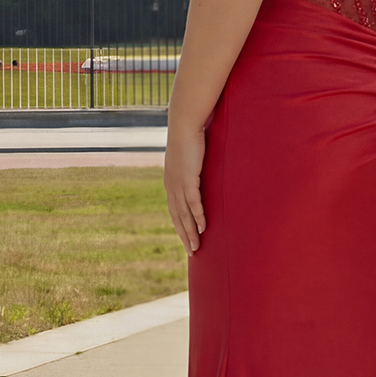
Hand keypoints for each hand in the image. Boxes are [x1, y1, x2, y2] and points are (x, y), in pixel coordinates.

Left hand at [164, 122, 206, 254]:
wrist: (184, 124)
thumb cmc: (190, 137)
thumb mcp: (191, 157)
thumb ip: (195, 168)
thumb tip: (203, 171)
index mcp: (171, 182)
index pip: (175, 210)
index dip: (180, 226)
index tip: (187, 239)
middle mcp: (171, 186)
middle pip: (177, 217)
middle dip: (184, 236)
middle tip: (192, 252)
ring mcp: (178, 184)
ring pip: (184, 214)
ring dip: (191, 232)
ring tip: (197, 247)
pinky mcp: (187, 179)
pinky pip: (193, 203)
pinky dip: (198, 217)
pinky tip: (203, 228)